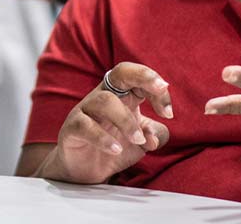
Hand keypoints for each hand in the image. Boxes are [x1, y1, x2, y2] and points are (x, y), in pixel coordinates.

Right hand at [39, 62, 173, 183]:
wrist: (85, 169)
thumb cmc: (115, 146)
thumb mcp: (142, 141)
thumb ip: (154, 135)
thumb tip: (153, 138)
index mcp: (123, 95)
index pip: (140, 79)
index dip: (157, 90)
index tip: (168, 113)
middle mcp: (104, 96)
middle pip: (121, 72)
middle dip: (143, 75)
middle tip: (160, 89)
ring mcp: (85, 110)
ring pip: (105, 101)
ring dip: (126, 121)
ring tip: (138, 140)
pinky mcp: (72, 127)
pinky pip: (85, 125)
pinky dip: (103, 138)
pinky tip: (115, 150)